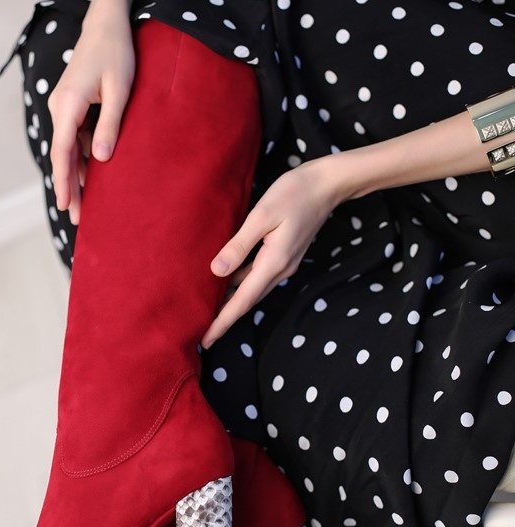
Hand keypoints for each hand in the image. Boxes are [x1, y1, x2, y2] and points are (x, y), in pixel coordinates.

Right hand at [47, 9, 135, 224]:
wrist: (107, 23)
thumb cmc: (117, 53)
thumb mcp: (120, 90)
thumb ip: (111, 125)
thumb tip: (101, 159)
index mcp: (68, 104)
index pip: (62, 151)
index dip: (64, 181)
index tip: (65, 205)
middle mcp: (60, 106)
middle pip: (62, 155)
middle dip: (69, 187)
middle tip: (77, 217)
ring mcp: (65, 106)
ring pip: (68, 148)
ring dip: (76, 175)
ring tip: (87, 204)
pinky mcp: (73, 105)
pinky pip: (75, 138)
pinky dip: (82, 158)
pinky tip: (92, 176)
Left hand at [201, 158, 345, 347]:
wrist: (326, 184)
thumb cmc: (293, 193)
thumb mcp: (262, 215)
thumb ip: (239, 245)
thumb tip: (217, 271)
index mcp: (273, 263)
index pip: (242, 301)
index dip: (221, 322)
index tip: (205, 341)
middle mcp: (279, 269)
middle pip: (246, 302)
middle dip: (224, 320)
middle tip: (201, 337)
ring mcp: (283, 264)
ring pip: (251, 291)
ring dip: (231, 304)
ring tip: (207, 314)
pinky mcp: (283, 256)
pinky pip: (256, 277)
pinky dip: (239, 286)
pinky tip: (224, 285)